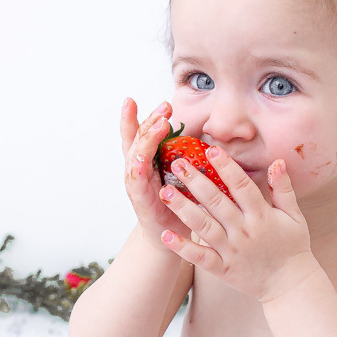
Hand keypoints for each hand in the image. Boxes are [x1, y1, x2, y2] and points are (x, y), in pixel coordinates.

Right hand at [120, 98, 190, 250]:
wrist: (169, 237)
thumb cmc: (177, 204)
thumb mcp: (179, 175)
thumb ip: (184, 156)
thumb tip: (205, 137)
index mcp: (144, 161)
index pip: (136, 134)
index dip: (132, 117)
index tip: (131, 99)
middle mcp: (135, 168)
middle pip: (136, 138)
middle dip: (147, 120)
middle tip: (164, 107)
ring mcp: (134, 182)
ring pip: (135, 154)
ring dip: (147, 137)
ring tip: (160, 123)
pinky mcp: (139, 198)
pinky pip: (136, 178)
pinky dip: (139, 164)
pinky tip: (144, 154)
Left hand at [157, 148, 314, 301]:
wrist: (290, 285)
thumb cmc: (292, 246)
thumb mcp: (294, 216)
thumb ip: (283, 189)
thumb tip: (278, 161)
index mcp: (261, 215)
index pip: (241, 186)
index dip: (226, 167)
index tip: (210, 150)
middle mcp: (244, 231)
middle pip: (217, 202)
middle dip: (196, 181)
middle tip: (177, 163)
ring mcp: (231, 251)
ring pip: (204, 226)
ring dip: (183, 209)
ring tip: (165, 192)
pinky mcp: (222, 269)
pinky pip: (200, 257)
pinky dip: (183, 247)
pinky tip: (166, 234)